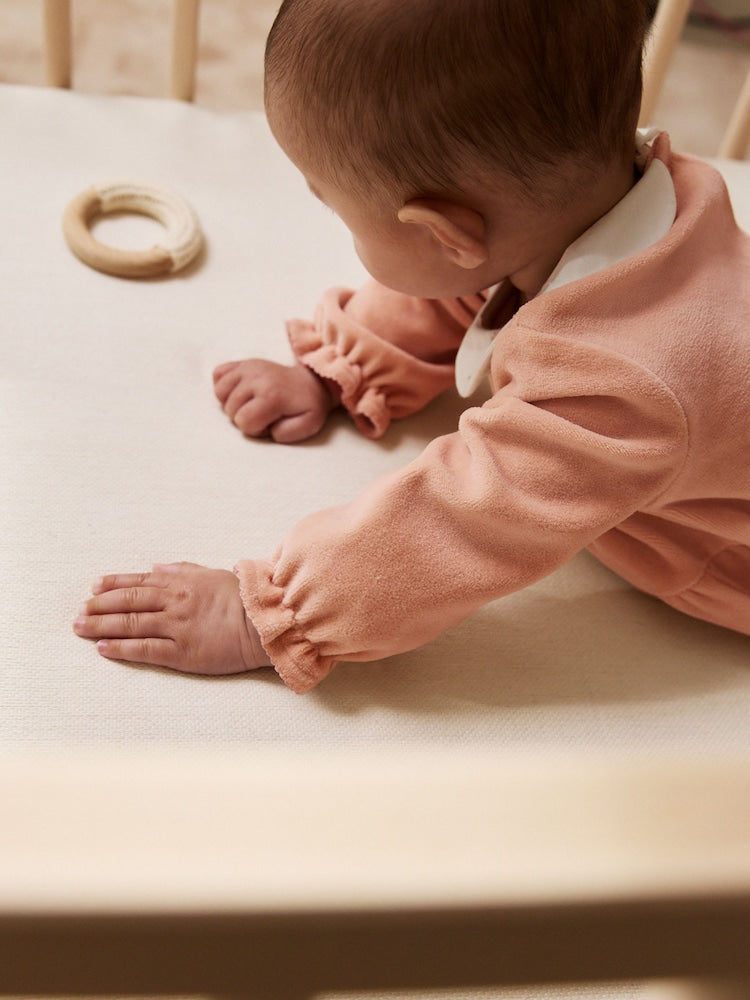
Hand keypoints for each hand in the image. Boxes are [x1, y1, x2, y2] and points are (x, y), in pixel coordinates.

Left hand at [73, 562, 270, 674]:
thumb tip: (156, 568)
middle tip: (79, 611)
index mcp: (181, 583)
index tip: (93, 587)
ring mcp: (176, 627)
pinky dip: (121, 648)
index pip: (138, 582)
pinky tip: (103, 648)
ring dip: (101, 625)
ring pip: (130, 624)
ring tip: (80, 628)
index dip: (112, 584)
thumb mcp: (212, 574)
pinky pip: (145, 649)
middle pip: (127, 602)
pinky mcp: (182, 652)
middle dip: (98, 606)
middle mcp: (174, 602)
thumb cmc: (244, 598)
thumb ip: (182, 570)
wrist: (265, 622)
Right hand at [213, 359, 336, 442]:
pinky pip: (218, 374)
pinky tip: (240, 390)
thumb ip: (290, 433)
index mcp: (271, 395)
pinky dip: (225, 385)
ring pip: (220, 392)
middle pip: (230, 409)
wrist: (311, 383)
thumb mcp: (309, 424)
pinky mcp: (243, 362)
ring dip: (233, 403)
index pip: (244, 422)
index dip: (256, 429)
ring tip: (252, 403)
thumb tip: (271, 431)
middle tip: (264, 413)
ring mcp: (248, 367)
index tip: (270, 422)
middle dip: (245, 417)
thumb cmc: (308, 406)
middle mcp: (256, 378)